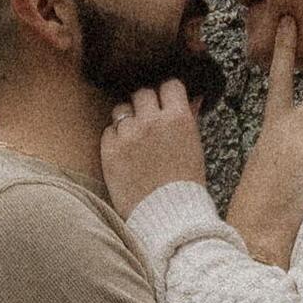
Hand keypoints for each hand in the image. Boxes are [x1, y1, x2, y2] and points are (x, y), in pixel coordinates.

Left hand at [100, 78, 210, 212]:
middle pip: (142, 93)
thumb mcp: (194, 147)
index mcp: (178, 118)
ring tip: (134, 138)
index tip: (166, 101)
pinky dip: (115, 138)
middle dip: (145, 104)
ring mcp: (128, 135)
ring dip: (127, 119)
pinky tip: (125, 154)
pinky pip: (108, 131)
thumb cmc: (186, 184)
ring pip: (121, 109)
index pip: (169, 85)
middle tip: (148, 120)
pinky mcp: (109, 150)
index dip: (168, 92)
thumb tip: (191, 97)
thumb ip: (189, 118)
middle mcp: (152, 121)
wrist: (167, 217)